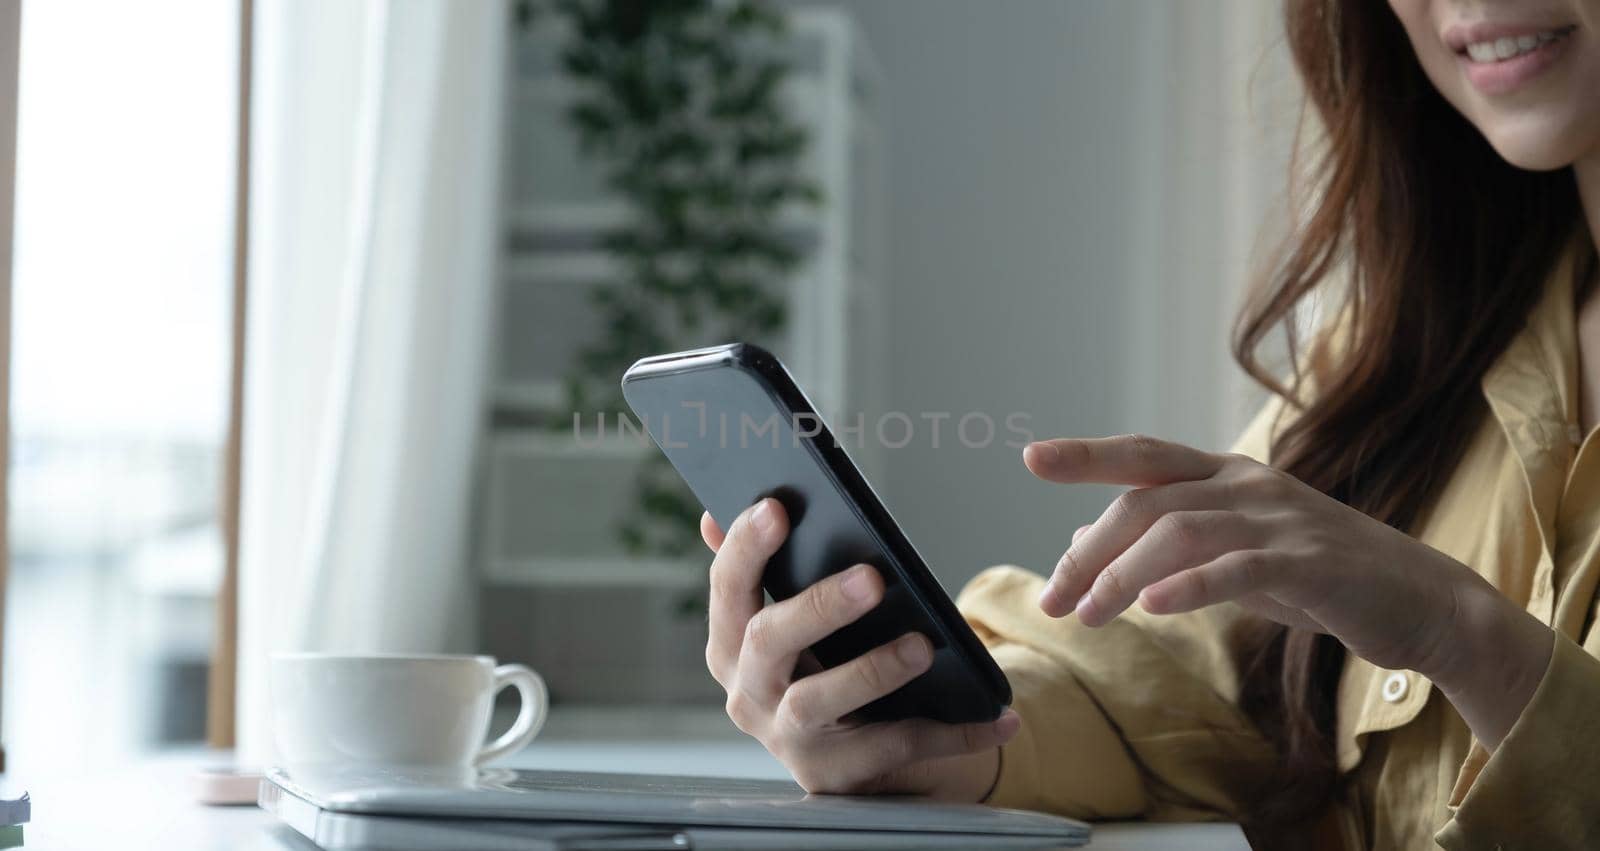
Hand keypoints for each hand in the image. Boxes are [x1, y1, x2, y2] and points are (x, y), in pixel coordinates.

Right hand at [701, 498, 1020, 798]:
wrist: (849, 749)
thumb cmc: (820, 662)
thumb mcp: (791, 620)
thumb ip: (761, 571)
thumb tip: (714, 516)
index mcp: (733, 642)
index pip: (728, 588)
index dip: (745, 548)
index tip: (775, 507)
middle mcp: (748, 691)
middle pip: (769, 642)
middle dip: (818, 607)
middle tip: (871, 578)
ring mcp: (787, 737)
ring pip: (820, 701)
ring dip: (873, 671)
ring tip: (923, 645)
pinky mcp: (834, 774)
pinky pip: (896, 748)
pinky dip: (953, 734)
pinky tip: (999, 717)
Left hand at [1025, 434, 1551, 747]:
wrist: (1425, 604)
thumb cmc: (1321, 579)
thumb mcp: (1234, 557)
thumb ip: (1166, 548)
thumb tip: (1080, 547)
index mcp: (1230, 476)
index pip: (1145, 456)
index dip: (1087, 453)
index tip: (1030, 457)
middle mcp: (1251, 485)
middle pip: (1149, 502)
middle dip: (1090, 551)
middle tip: (1053, 598)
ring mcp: (1284, 521)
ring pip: (1182, 532)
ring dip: (1123, 575)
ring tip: (1089, 614)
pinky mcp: (1313, 565)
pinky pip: (1240, 569)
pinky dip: (1191, 586)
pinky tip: (1153, 607)